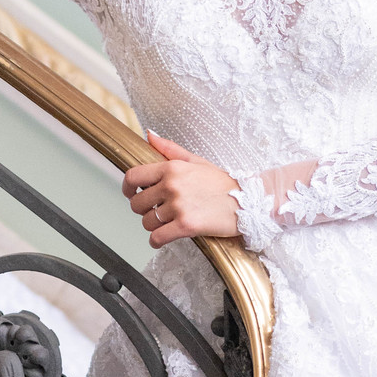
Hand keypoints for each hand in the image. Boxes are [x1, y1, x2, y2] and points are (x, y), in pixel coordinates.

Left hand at [123, 133, 239, 247]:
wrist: (249, 201)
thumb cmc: (223, 183)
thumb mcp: (196, 161)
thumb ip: (170, 149)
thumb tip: (149, 135)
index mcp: (171, 168)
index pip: (133, 176)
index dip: (126, 188)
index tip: (130, 193)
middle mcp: (172, 186)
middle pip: (137, 203)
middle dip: (143, 209)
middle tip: (154, 211)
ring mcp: (179, 206)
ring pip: (147, 222)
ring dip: (152, 226)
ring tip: (164, 224)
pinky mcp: (187, 226)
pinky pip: (158, 237)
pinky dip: (156, 241)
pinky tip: (162, 238)